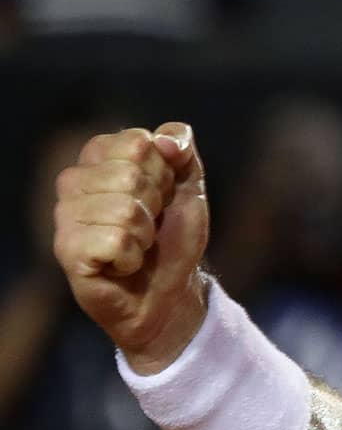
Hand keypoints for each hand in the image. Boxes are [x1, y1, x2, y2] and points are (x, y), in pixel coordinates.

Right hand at [51, 123, 210, 372]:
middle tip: (150, 226)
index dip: (164, 173)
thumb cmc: (172, 235)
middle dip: (156, 205)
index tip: (162, 196)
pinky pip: (115, 241)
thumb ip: (181, 148)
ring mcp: (64, 216)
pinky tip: (123, 264)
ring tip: (137, 245)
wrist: (170, 289)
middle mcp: (73, 181)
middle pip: (131, 176)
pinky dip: (132, 256)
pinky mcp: (66, 250)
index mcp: (99, 157)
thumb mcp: (188, 184)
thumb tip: (164, 140)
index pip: (137, 142)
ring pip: (124, 210)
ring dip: (145, 235)